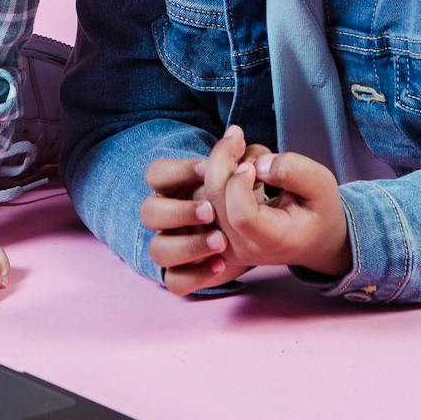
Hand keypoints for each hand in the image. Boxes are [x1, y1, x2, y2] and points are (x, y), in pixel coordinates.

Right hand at [142, 127, 267, 296]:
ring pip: (157, 250)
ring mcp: (175, 245)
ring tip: (221, 241)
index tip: (205, 169)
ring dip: (187, 245)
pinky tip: (222, 264)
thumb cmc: (255, 195)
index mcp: (177, 188)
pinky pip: (175, 281)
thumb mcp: (252, 171)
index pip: (155, 174)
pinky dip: (195, 275)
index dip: (175, 172)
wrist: (272, 230)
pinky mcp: (187, 273)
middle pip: (148, 212)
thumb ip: (242, 154)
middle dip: (178, 211)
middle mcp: (169, 217)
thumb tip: (236, 138)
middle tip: (211, 210)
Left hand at [212, 148, 352, 275]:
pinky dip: (216, 174)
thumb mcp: (322, 185)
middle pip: (215, 198)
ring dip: (220, 164)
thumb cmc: (318, 210)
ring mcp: (224, 242)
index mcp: (272, 240)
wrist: (313, 238)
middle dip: (223, 158)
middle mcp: (242, 247)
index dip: (240, 183)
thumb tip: (259, 164)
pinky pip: (202, 196)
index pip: (241, 214)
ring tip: (248, 157)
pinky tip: (236, 166)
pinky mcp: (214, 231)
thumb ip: (294, 171)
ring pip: (204, 193)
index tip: (254, 163)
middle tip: (237, 134)